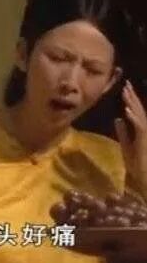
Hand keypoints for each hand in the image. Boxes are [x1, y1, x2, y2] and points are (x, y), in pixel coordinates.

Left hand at [115, 80, 146, 199]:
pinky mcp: (144, 141)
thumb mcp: (125, 143)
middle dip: (132, 97)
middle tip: (126, 84)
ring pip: (139, 115)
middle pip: (138, 110)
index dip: (130, 100)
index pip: (135, 111)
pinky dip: (133, 118)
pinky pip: (139, 127)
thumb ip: (123, 131)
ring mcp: (145, 135)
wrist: (141, 177)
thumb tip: (118, 119)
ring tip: (125, 92)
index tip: (124, 88)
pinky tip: (126, 110)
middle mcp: (144, 129)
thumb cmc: (135, 163)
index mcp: (140, 129)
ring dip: (132, 104)